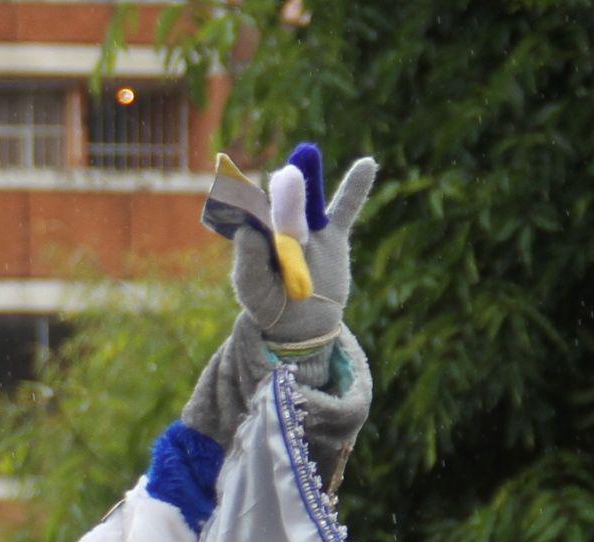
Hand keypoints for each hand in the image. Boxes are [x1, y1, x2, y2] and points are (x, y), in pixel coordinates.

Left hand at [213, 147, 376, 350]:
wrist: (300, 324)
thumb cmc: (268, 306)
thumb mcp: (253, 289)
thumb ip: (248, 262)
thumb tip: (246, 230)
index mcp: (256, 238)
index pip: (250, 217)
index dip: (246, 202)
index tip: (237, 187)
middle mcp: (280, 228)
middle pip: (281, 205)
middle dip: (283, 191)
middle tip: (286, 175)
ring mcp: (308, 229)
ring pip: (310, 200)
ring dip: (310, 177)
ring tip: (307, 154)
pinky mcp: (333, 236)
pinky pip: (345, 209)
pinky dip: (356, 188)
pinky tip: (367, 164)